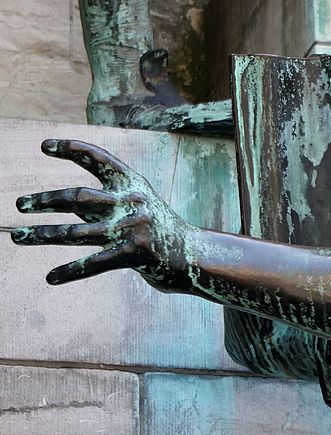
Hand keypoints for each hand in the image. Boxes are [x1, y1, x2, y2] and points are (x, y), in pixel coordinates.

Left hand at [11, 139, 197, 290]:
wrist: (196, 257)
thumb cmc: (162, 231)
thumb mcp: (140, 206)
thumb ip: (107, 201)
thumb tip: (64, 201)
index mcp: (134, 185)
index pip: (99, 160)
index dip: (72, 149)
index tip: (43, 146)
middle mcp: (132, 202)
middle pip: (78, 197)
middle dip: (45, 201)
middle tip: (20, 204)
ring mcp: (133, 229)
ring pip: (77, 233)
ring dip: (43, 235)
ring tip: (18, 237)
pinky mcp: (134, 255)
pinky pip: (93, 263)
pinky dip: (69, 272)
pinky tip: (51, 277)